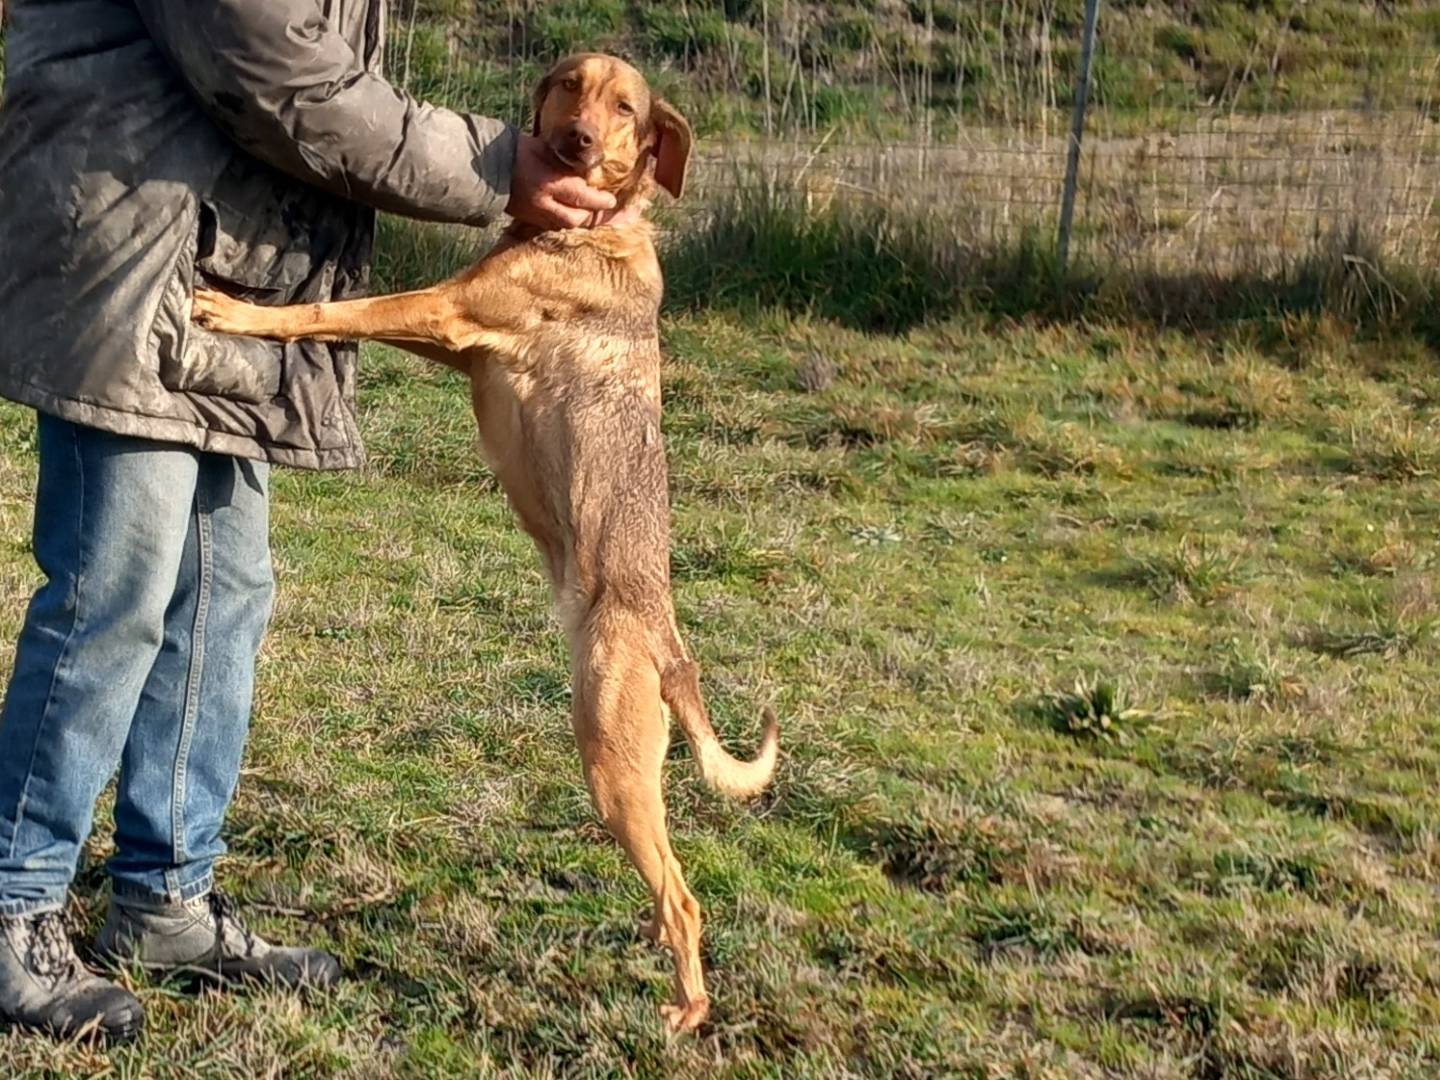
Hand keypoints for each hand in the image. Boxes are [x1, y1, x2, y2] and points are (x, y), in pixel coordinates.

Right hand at [506, 134, 625, 229]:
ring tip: (588, 212)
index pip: (582, 196)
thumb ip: (567, 162)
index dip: (600, 201)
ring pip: (564, 225)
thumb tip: (588, 171)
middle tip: (602, 208)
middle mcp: (543, 202)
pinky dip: (563, 221)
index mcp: (549, 182)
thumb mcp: (547, 150)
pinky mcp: (526, 218)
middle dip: (591, 215)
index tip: (611, 200)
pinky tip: (569, 214)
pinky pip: (550, 225)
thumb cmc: (520, 151)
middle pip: (575, 219)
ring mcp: (534, 213)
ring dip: (578, 220)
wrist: (488, 165)